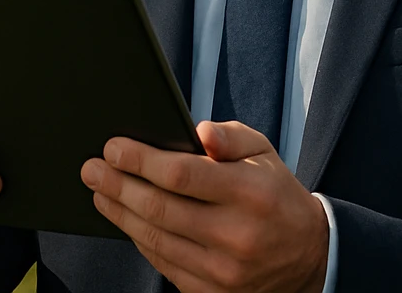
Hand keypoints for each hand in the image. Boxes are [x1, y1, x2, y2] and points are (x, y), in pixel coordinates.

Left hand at [81, 120, 328, 292]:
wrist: (310, 257)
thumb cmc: (276, 195)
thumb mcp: (264, 154)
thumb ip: (230, 137)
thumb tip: (198, 131)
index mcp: (250, 193)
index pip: (181, 174)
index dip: (140, 160)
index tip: (113, 147)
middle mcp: (236, 235)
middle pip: (160, 208)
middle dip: (118, 186)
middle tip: (91, 169)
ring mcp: (224, 271)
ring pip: (156, 240)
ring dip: (120, 214)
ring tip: (100, 193)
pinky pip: (165, 265)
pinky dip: (140, 241)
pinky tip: (126, 221)